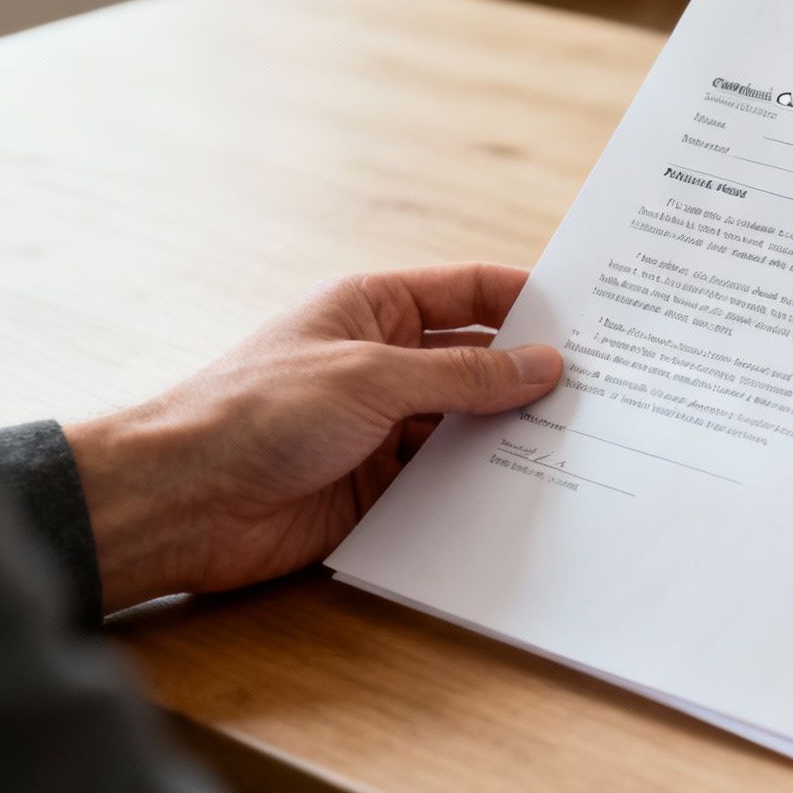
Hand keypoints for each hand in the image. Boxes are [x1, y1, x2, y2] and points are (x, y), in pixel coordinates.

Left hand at [64, 264, 561, 612]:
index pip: (471, 292)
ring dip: (512, 438)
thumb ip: (464, 374)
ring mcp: (382, 428)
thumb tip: (544, 364)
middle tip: (609, 391)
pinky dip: (482, 488)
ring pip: (468, 427)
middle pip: (478, 363)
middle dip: (533, 377)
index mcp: (375, 308)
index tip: (596, 317)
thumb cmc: (258, 411)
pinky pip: (445, 483)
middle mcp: (384, 363)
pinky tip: (532, 496)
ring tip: (588, 447)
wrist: (183, 500)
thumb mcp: (374, 377)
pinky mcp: (378, 488)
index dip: (530, 302)